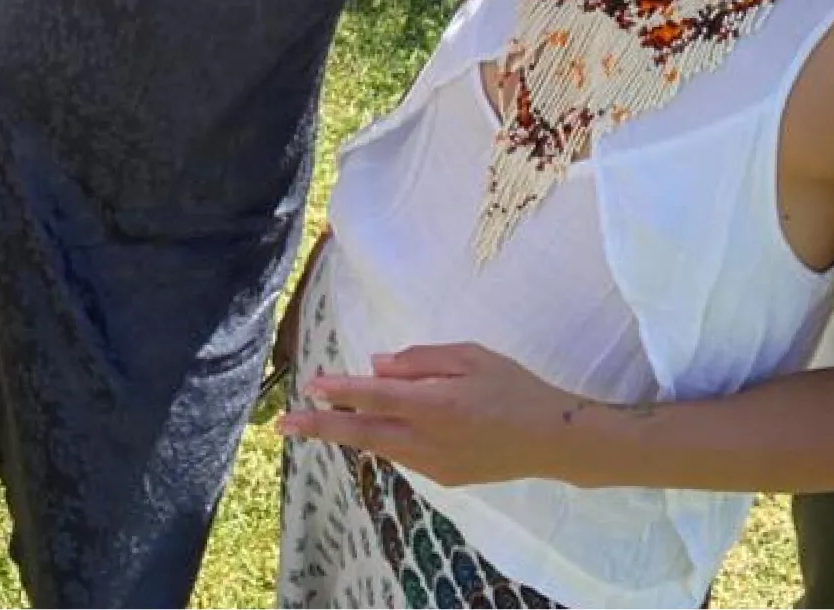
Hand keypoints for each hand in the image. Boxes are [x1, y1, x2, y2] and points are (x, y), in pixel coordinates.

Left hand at [276, 341, 612, 487]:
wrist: (552, 440)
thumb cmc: (513, 387)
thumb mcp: (470, 356)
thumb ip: (420, 360)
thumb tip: (376, 365)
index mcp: (434, 403)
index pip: (374, 396)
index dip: (340, 390)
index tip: (312, 385)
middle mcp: (427, 439)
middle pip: (361, 432)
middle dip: (319, 427)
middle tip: (282, 423)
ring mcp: (433, 464)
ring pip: (377, 447)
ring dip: (346, 433)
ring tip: (316, 422)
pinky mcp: (442, 478)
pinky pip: (402, 455)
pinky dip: (382, 440)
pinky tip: (375, 428)